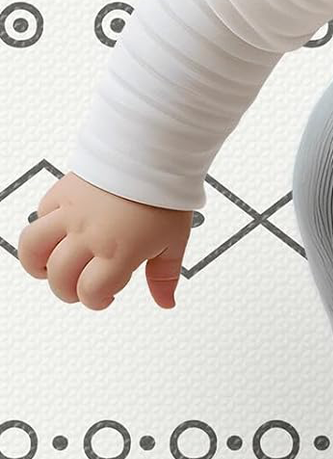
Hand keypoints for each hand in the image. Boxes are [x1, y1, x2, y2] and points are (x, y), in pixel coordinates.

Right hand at [17, 171, 193, 310]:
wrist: (151, 155)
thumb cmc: (164, 197)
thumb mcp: (174, 244)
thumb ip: (164, 277)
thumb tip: (165, 302)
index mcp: (118, 252)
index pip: (90, 291)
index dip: (95, 302)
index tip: (104, 298)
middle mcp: (89, 235)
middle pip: (59, 276)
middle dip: (66, 292)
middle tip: (78, 290)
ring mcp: (71, 214)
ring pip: (33, 246)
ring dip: (36, 264)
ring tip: (47, 270)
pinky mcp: (61, 193)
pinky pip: (39, 216)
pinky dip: (42, 231)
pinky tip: (57, 236)